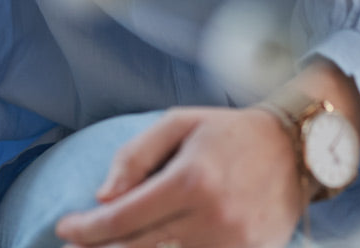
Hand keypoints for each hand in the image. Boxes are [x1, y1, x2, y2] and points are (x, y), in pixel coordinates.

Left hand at [55, 106, 303, 247]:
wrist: (294, 150)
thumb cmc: (229, 132)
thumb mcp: (179, 124)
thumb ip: (136, 156)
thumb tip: (103, 196)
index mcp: (191, 180)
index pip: (125, 218)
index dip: (88, 229)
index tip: (65, 228)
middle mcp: (211, 218)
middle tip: (74, 244)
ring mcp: (232, 245)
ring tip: (108, 247)